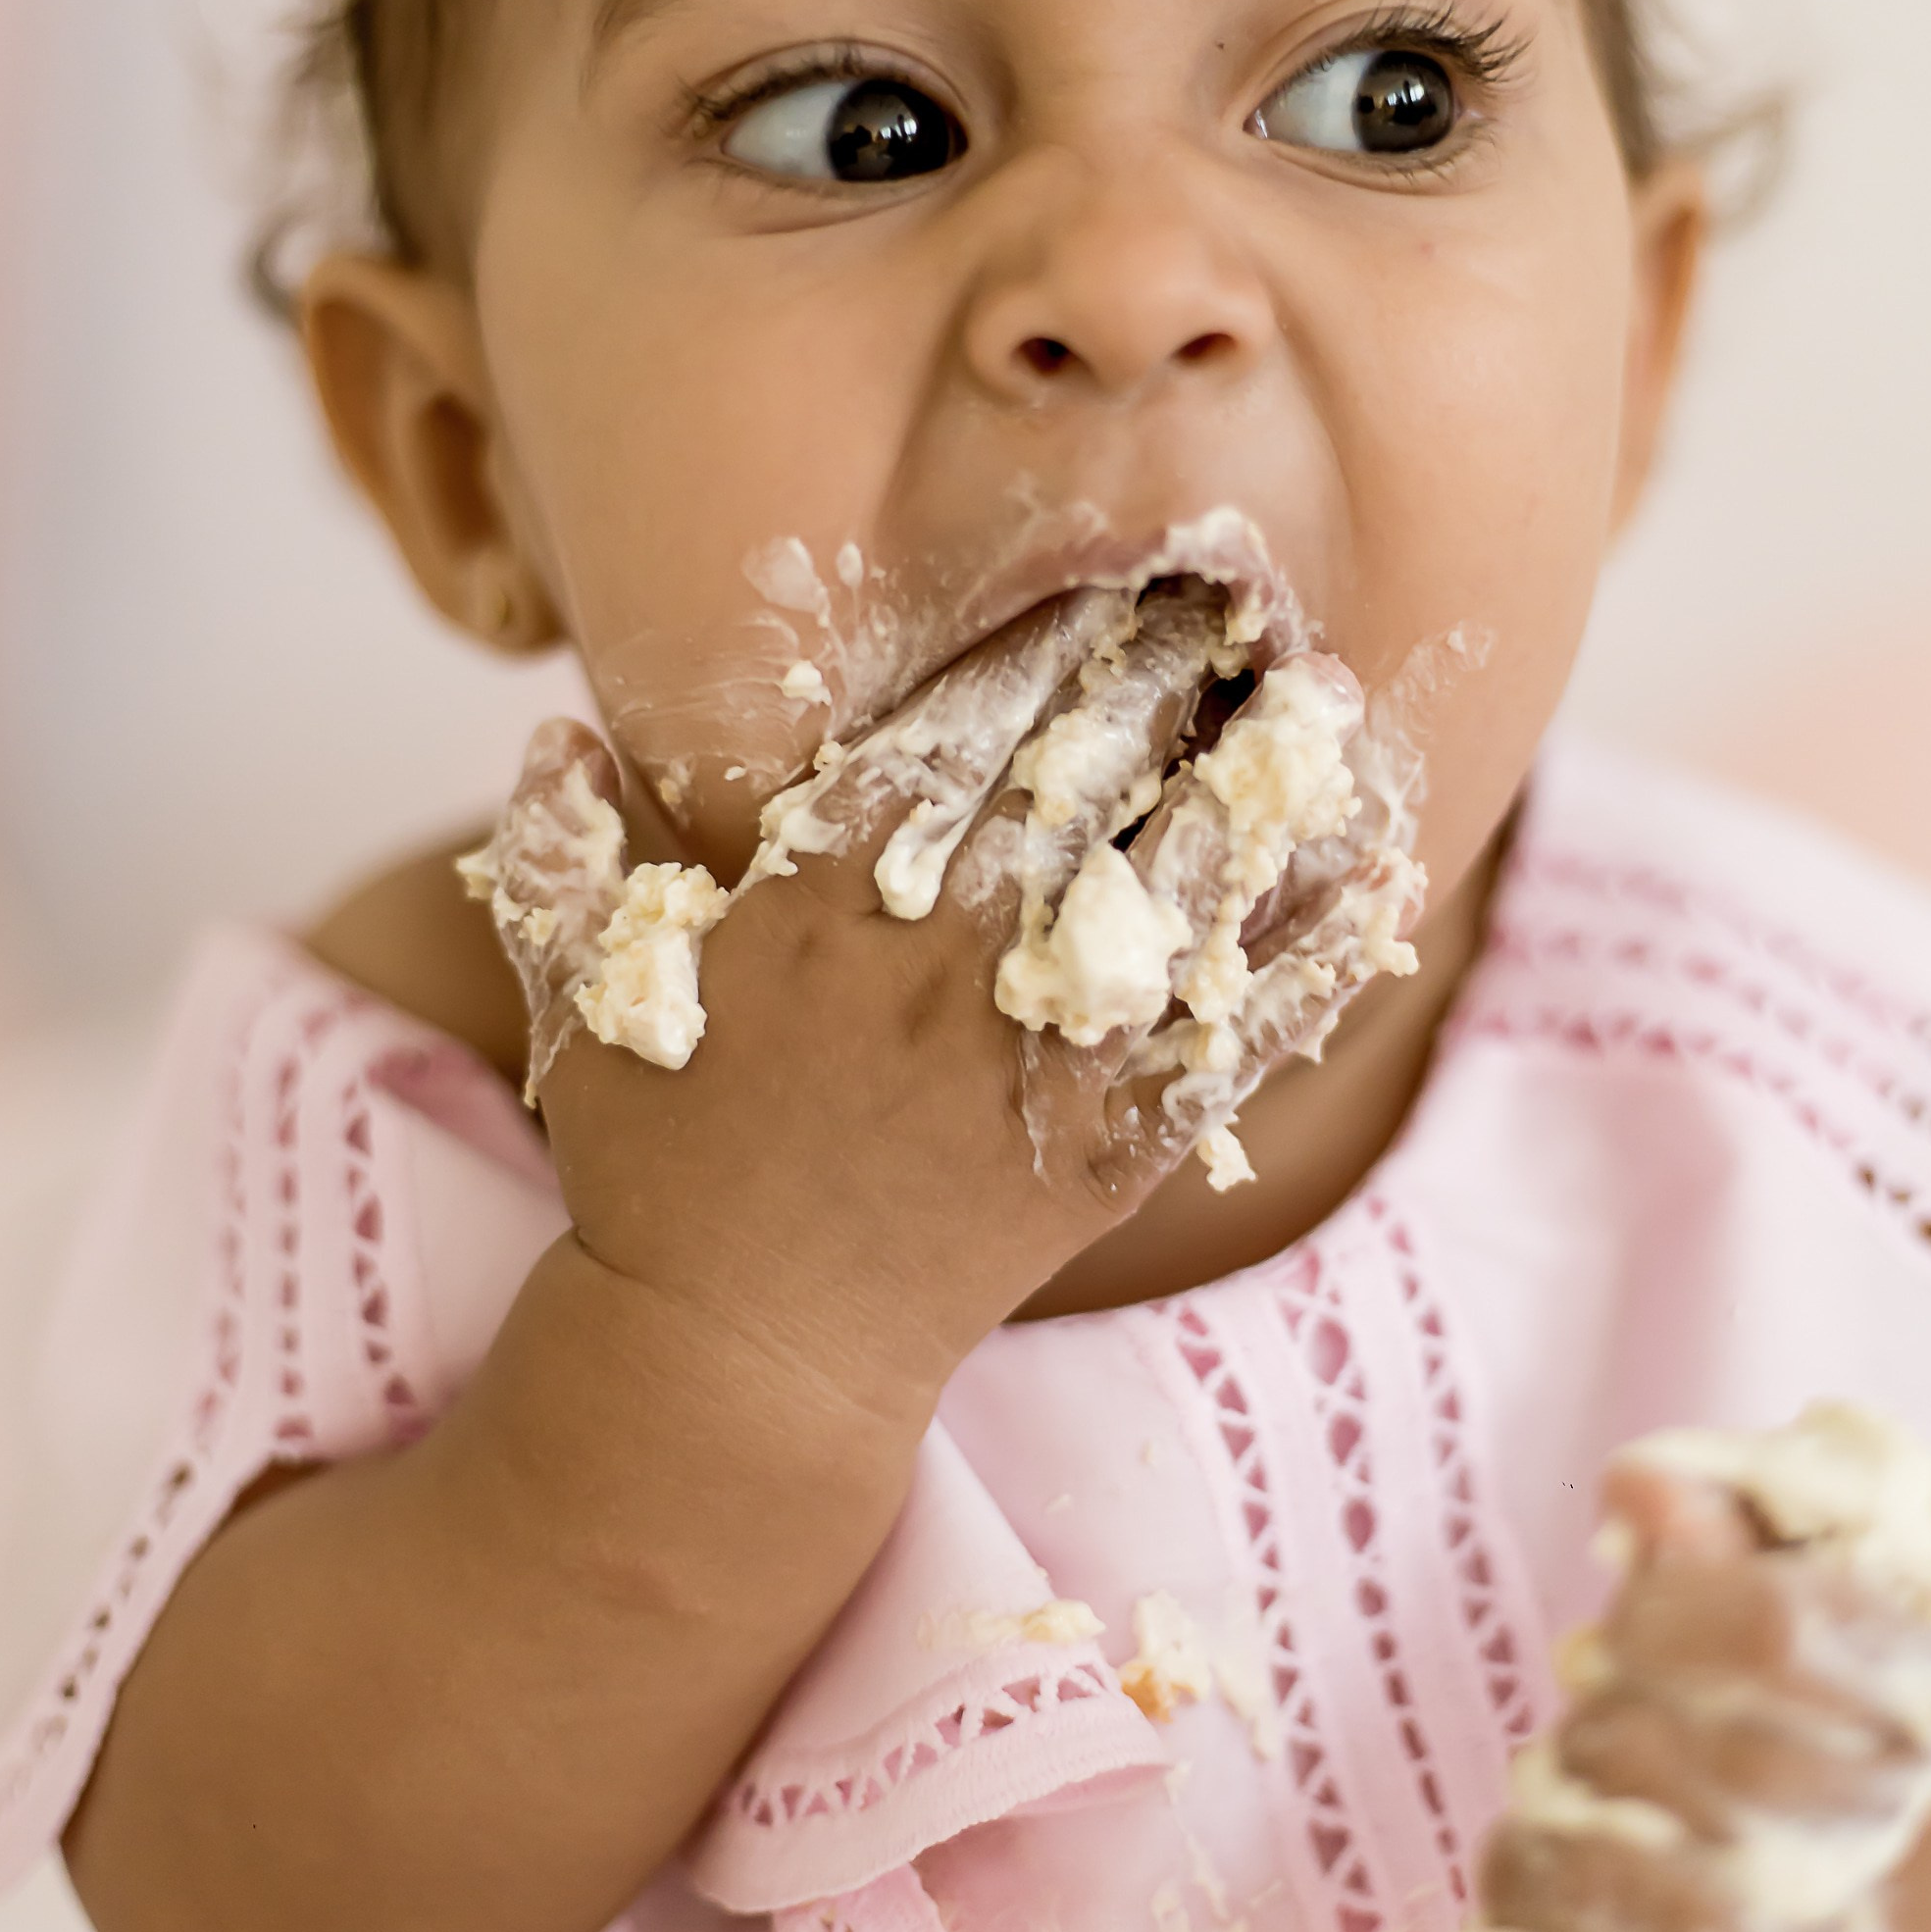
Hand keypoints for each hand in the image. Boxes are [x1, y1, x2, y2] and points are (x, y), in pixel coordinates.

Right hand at [482, 586, 1410, 1396]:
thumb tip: (549, 728)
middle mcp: (951, 958)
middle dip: (1163, 677)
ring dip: (1256, 782)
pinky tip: (1381, 880)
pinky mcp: (1116, 1147)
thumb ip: (562, 858)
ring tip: (1320, 692)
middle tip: (1236, 591)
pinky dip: (1316, 962)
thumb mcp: (581, 1001)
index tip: (1106, 575)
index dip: (1041, 643)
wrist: (742, 1357)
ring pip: (1176, 890)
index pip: (957, 732)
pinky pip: (1239, 1039)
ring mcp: (1046, 1054)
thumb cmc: (660, 1168)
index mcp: (829, 901)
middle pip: (1084, 783)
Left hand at [1471, 1458, 1930, 1931]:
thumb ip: (1741, 1544)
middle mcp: (1869, 1884)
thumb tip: (1643, 1482)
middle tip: (1621, 1722)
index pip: (1749, 1624)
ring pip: (1562, 1848)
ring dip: (1551, 1804)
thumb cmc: (1850, 1798)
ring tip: (1595, 1805)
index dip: (1660, 1609)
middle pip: (1631, 1735)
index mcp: (1914, 1745)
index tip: (1644, 1624)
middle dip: (1599, 1711)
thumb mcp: (1841, 1654)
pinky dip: (1526, 1907)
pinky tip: (1576, 1897)